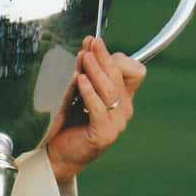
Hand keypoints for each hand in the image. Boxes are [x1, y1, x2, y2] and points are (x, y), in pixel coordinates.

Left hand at [45, 36, 145, 184]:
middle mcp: (124, 109)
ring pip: (109, 90)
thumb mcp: (80, 93)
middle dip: (104, 56)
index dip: (116, 57)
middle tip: (92, 42)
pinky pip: (98, 109)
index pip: (133, 71)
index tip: (95, 47)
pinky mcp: (103, 134)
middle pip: (119, 76)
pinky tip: (80, 80)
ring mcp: (116, 122)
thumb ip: (85, 74)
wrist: (61, 153)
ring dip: (96, 71)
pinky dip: (89, 93)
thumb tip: (86, 50)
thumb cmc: (70, 121)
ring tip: (85, 57)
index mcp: (122, 97)